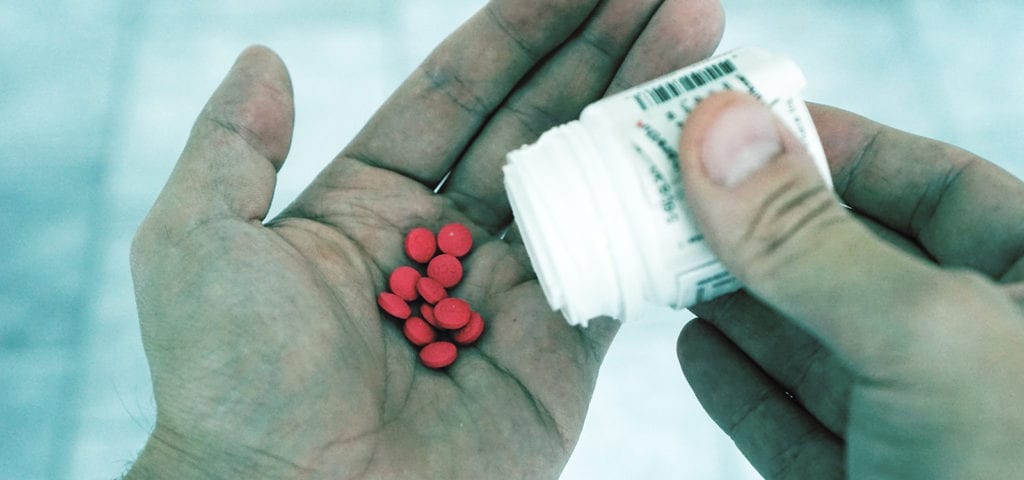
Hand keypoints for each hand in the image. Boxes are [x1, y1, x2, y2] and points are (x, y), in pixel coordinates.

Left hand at [126, 1, 723, 477]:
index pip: (459, 92)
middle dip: (602, 52)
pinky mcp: (558, 349)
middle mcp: (446, 238)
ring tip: (698, 36)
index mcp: (371, 203)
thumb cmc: (233, 384)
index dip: (520, 30)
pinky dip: (659, 208)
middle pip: (538, 123)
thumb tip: (263, 58)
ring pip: (587, 182)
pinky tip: (698, 147)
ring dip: (641, 110)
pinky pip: (619, 264)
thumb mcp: (199, 244)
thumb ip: (234, 147)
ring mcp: (509, 292)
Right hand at [675, 92, 1023, 477]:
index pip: (940, 189)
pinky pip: (791, 424)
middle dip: (766, 226)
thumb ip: (812, 240)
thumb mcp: (924, 337)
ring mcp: (920, 430)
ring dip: (739, 300)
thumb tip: (722, 137)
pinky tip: (697, 346)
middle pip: (855, 263)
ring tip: (671, 255)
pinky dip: (738, 384)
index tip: (753, 125)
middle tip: (684, 187)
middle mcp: (977, 355)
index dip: (845, 149)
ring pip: (814, 345)